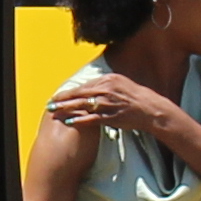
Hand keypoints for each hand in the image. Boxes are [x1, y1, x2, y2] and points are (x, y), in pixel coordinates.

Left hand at [47, 70, 199, 155]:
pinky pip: (92, 118)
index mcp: (108, 79)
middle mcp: (107, 89)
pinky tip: (69, 121)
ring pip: (82, 106)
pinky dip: (79, 120)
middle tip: (50, 103)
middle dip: (62, 99)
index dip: (69, 92)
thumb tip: (91, 86)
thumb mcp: (121, 84)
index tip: (58, 96)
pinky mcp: (111, 116)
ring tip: (54, 112)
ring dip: (66, 109)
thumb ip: (106, 84)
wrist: (150, 109)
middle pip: (79, 94)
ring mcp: (108, 103)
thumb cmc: (136, 97)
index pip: (84, 86)